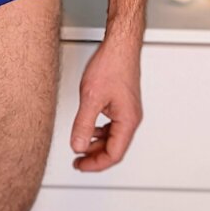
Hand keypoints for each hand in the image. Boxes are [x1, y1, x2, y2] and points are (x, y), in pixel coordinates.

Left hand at [69, 38, 142, 171]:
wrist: (120, 44)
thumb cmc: (111, 65)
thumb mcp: (91, 98)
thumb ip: (84, 125)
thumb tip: (78, 146)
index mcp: (127, 121)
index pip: (114, 154)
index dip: (95, 164)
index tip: (80, 166)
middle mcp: (131, 118)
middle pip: (115, 148)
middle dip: (95, 156)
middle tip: (78, 161)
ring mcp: (128, 110)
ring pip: (113, 136)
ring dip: (97, 144)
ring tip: (81, 146)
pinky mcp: (122, 101)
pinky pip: (112, 124)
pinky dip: (100, 130)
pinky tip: (89, 128)